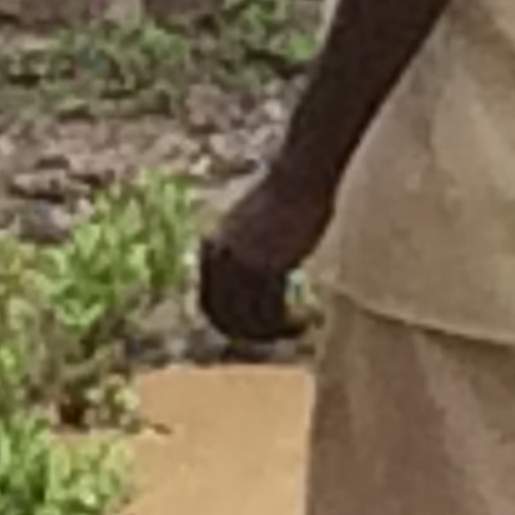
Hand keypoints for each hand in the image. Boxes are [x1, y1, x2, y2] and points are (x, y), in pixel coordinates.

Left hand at [199, 169, 331, 344]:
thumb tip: (248, 291)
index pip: (209, 305)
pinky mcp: (267, 266)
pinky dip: (288, 326)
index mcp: (211, 249)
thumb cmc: (283, 199)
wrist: (299, 177)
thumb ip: (240, 255)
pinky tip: (304, 322)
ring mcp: (241, 264)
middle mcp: (220, 259)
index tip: (256, 331)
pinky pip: (273, 313)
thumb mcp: (247, 228)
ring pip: (251, 321)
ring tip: (298, 329)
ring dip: (275, 333)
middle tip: (279, 337)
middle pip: (227, 319)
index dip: (231, 325)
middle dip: (254, 335)